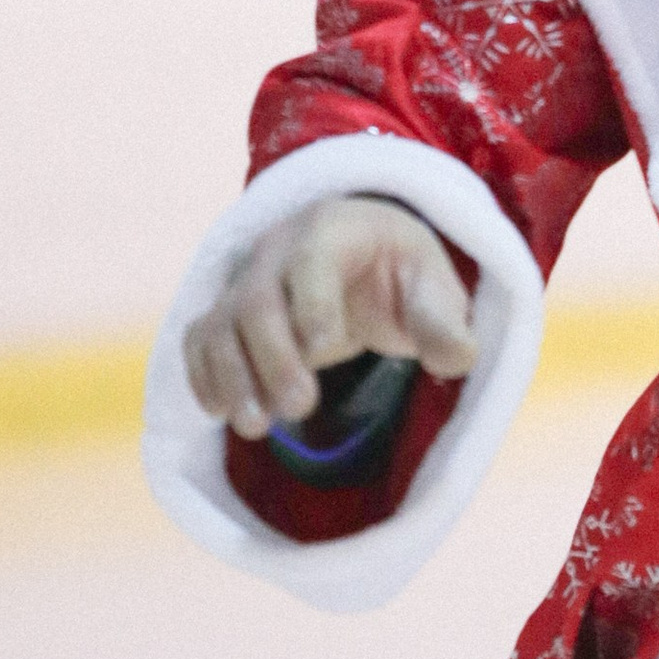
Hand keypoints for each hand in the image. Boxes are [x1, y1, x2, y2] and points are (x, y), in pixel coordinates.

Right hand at [182, 195, 476, 438]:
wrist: (362, 256)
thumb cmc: (402, 274)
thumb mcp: (435, 289)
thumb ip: (445, 321)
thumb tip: (458, 357)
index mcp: (333, 231)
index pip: (311, 260)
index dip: (313, 304)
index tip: (327, 351)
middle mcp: (278, 251)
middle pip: (257, 300)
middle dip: (273, 356)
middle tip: (300, 407)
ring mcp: (246, 282)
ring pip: (220, 323)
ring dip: (232, 376)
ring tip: (255, 426)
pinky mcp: (226, 314)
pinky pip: (199, 339)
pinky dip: (203, 374)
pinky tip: (221, 411)